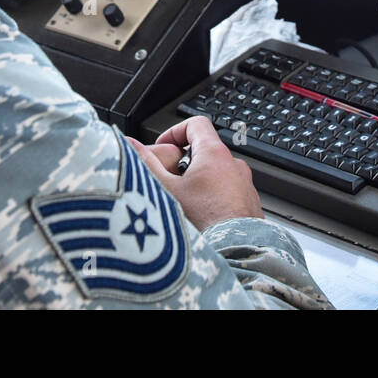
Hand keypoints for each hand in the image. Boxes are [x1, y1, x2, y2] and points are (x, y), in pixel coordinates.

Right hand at [126, 116, 263, 229]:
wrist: (236, 253)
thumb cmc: (204, 222)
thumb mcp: (166, 189)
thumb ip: (146, 163)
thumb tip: (129, 143)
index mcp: (215, 154)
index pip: (196, 124)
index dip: (175, 132)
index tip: (163, 148)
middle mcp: (234, 165)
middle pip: (203, 151)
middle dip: (182, 164)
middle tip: (169, 182)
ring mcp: (244, 185)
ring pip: (215, 174)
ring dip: (197, 183)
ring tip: (182, 204)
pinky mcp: (248, 204)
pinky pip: (227, 193)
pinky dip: (212, 199)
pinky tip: (200, 218)